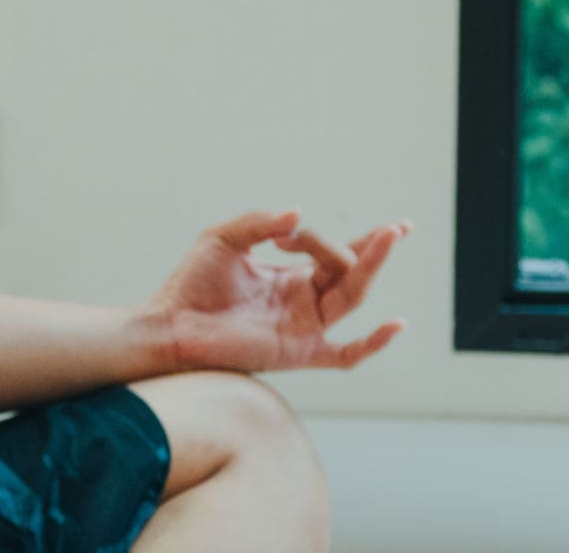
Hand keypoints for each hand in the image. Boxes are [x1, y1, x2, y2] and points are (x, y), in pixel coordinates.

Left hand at [146, 210, 410, 372]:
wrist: (170, 324)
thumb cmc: (192, 283)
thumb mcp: (223, 239)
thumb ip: (258, 223)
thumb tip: (297, 214)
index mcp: (288, 276)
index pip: (329, 253)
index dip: (326, 237)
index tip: (287, 234)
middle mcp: (303, 301)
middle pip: (349, 272)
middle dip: (372, 248)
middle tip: (397, 227)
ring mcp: (304, 327)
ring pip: (351, 297)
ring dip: (370, 269)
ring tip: (388, 238)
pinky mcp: (298, 352)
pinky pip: (345, 355)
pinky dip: (372, 343)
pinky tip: (396, 324)